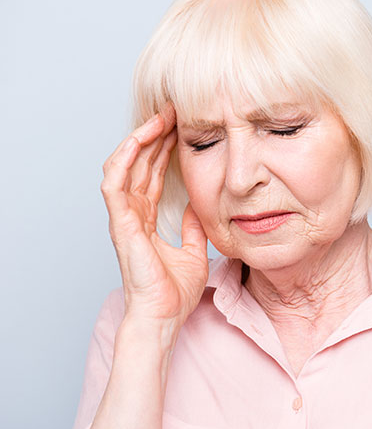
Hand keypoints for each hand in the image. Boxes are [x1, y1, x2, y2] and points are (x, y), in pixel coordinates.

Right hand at [100, 104, 208, 327]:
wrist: (163, 316)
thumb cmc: (173, 293)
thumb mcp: (194, 252)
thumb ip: (193, 229)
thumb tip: (198, 209)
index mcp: (145, 220)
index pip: (151, 175)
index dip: (163, 150)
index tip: (180, 128)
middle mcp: (131, 214)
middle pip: (139, 165)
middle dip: (154, 136)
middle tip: (172, 112)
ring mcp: (123, 218)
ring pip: (124, 166)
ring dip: (139, 140)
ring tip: (158, 118)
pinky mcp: (120, 223)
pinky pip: (114, 184)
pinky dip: (124, 160)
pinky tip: (137, 140)